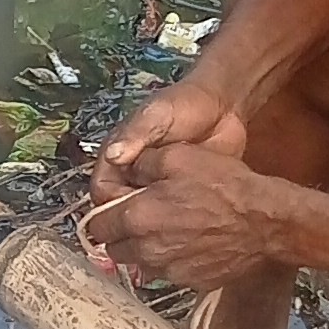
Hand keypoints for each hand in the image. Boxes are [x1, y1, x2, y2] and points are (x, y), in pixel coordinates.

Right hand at [88, 72, 246, 218]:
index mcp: (119, 154)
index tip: (131, 212)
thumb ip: (136, 133)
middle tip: (155, 224)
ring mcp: (156, 187)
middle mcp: (132, 174)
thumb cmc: (187, 104)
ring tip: (174, 222)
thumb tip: (113, 156)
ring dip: (154, 223)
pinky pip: (170, 217)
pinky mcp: (179, 196)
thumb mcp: (159, 114)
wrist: (226, 106)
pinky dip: (175, 222)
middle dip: (131, 220)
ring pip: (144, 217)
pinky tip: (190, 220)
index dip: (111, 204)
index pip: (102, 189)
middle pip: (118, 209)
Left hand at [99, 137, 284, 293]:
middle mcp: (147, 249)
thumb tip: (122, 166)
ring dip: (144, 248)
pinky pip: (167, 271)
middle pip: (114, 248)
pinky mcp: (189, 281)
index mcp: (138, 217)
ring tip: (167, 228)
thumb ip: (141, 163)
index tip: (113, 206)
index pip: (97, 225)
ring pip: (139, 262)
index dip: (103, 213)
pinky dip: (170, 259)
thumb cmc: (225, 187)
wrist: (264, 222)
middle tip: (140, 216)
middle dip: (120, 233)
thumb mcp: (179, 157)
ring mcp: (168, 270)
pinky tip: (188, 241)